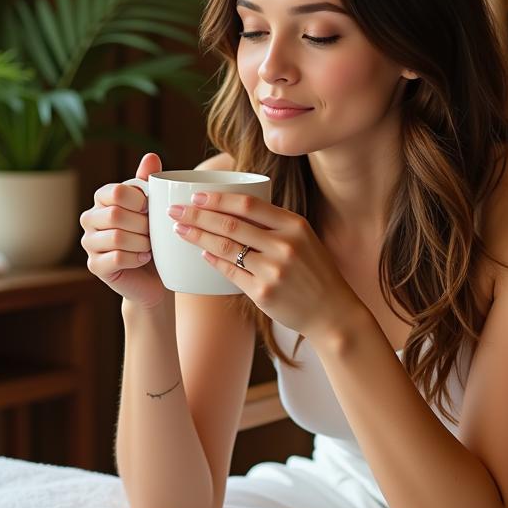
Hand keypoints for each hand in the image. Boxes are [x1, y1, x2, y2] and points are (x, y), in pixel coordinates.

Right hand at [79, 153, 169, 309]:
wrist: (155, 273)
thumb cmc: (155, 236)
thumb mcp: (155, 207)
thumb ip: (150, 182)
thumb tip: (151, 157)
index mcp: (102, 198)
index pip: (117, 191)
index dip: (140, 201)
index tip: (152, 210)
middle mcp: (89, 218)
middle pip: (116, 214)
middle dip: (143, 225)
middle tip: (154, 233)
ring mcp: (89, 242)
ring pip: (117, 237)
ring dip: (142, 243)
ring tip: (151, 246)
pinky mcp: (95, 265)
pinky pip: (116, 258)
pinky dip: (136, 258)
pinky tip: (144, 258)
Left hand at [167, 189, 360, 339]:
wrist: (333, 312)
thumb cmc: (314, 271)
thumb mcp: (303, 238)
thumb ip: (273, 223)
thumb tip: (230, 208)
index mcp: (294, 225)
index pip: (248, 204)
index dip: (218, 198)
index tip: (195, 196)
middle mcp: (284, 245)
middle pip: (230, 225)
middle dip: (197, 215)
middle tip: (174, 211)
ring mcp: (273, 270)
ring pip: (225, 248)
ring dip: (197, 237)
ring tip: (179, 231)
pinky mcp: (263, 293)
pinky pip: (230, 273)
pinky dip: (213, 261)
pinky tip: (201, 254)